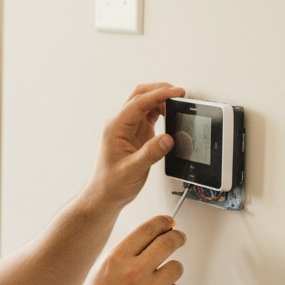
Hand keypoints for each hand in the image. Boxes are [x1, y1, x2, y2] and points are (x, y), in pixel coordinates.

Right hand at [69, 214, 185, 284]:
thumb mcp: (101, 272)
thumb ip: (125, 256)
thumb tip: (150, 240)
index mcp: (116, 259)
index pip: (147, 230)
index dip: (162, 223)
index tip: (169, 222)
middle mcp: (133, 272)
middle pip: (168, 243)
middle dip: (178, 237)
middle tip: (179, 238)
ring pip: (176, 268)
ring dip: (171, 270)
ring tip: (157, 280)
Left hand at [87, 83, 184, 210]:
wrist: (105, 194)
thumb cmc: (111, 184)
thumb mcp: (133, 170)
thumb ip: (150, 154)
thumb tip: (166, 139)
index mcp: (115, 128)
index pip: (139, 102)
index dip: (159, 95)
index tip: (176, 92)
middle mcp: (119, 124)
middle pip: (140, 95)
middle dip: (160, 90)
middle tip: (179, 94)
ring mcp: (127, 128)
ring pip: (145, 103)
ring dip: (161, 99)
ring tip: (177, 104)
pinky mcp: (135, 133)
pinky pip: (148, 114)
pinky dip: (160, 110)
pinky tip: (169, 114)